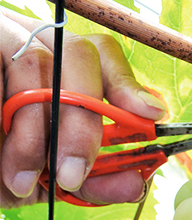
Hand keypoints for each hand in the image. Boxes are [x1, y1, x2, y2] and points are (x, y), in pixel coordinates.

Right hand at [0, 8, 166, 207]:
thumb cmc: (1, 169)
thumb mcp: (49, 180)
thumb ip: (94, 182)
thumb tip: (138, 183)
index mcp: (61, 72)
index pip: (103, 58)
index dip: (127, 86)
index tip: (150, 117)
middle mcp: (34, 44)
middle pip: (78, 58)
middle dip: (82, 125)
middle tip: (71, 176)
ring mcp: (1, 37)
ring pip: (35, 65)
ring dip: (33, 135)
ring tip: (20, 181)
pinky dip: (3, 121)